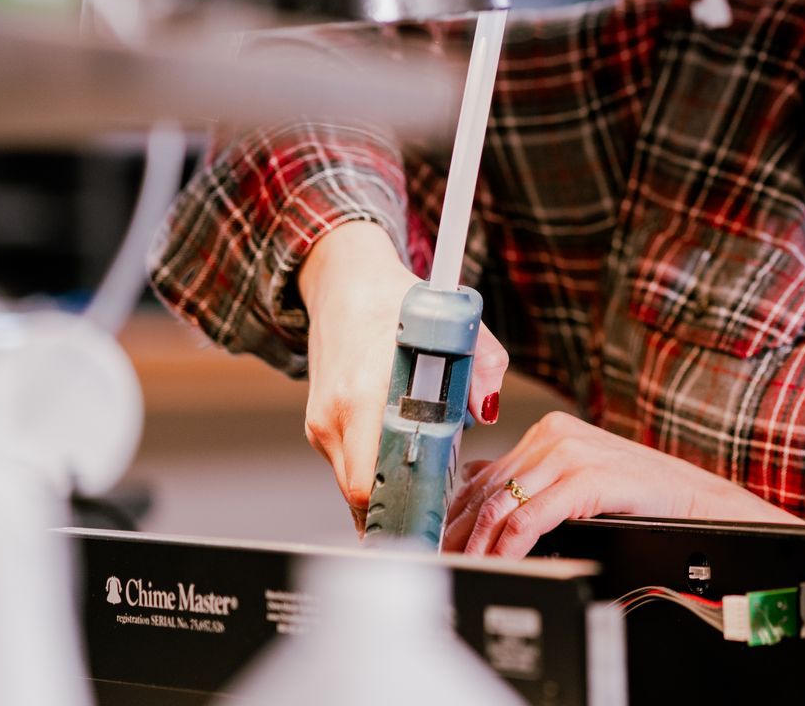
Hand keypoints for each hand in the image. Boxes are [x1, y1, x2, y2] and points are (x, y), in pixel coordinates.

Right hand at [297, 221, 509, 531]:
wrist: (345, 282)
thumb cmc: (399, 303)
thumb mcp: (456, 324)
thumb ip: (483, 366)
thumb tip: (487, 409)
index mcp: (366, 391)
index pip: (373, 479)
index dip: (402, 507)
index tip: (430, 523)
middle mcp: (336, 413)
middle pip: (361, 493)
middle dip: (398, 507)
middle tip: (433, 514)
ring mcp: (320, 423)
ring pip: (352, 482)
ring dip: (387, 487)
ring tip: (423, 478)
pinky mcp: (317, 425)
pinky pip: (347, 464)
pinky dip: (374, 467)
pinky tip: (401, 453)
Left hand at [442, 411, 804, 556]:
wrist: (694, 499)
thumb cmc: (639, 496)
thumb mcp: (577, 482)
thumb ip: (533, 484)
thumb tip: (479, 504)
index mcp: (549, 431)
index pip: (483, 473)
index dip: (453, 511)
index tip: (434, 541)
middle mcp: (555, 435)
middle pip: (485, 489)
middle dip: (456, 531)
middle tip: (437, 561)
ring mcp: (571, 453)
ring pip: (501, 503)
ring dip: (476, 544)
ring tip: (462, 568)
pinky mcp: (588, 477)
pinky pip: (532, 517)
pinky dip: (509, 545)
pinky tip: (501, 561)